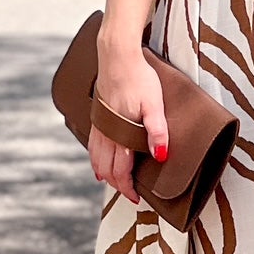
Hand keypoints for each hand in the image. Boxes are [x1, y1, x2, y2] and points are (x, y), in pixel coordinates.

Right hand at [88, 50, 167, 205]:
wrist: (117, 56)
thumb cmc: (139, 78)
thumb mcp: (155, 104)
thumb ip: (158, 130)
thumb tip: (160, 156)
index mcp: (120, 133)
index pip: (120, 171)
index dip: (128, 187)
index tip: (136, 198)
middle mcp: (106, 132)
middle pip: (106, 169)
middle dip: (117, 184)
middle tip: (129, 193)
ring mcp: (99, 124)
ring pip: (96, 158)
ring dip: (104, 173)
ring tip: (114, 182)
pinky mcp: (97, 115)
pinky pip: (93, 145)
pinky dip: (96, 158)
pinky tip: (100, 160)